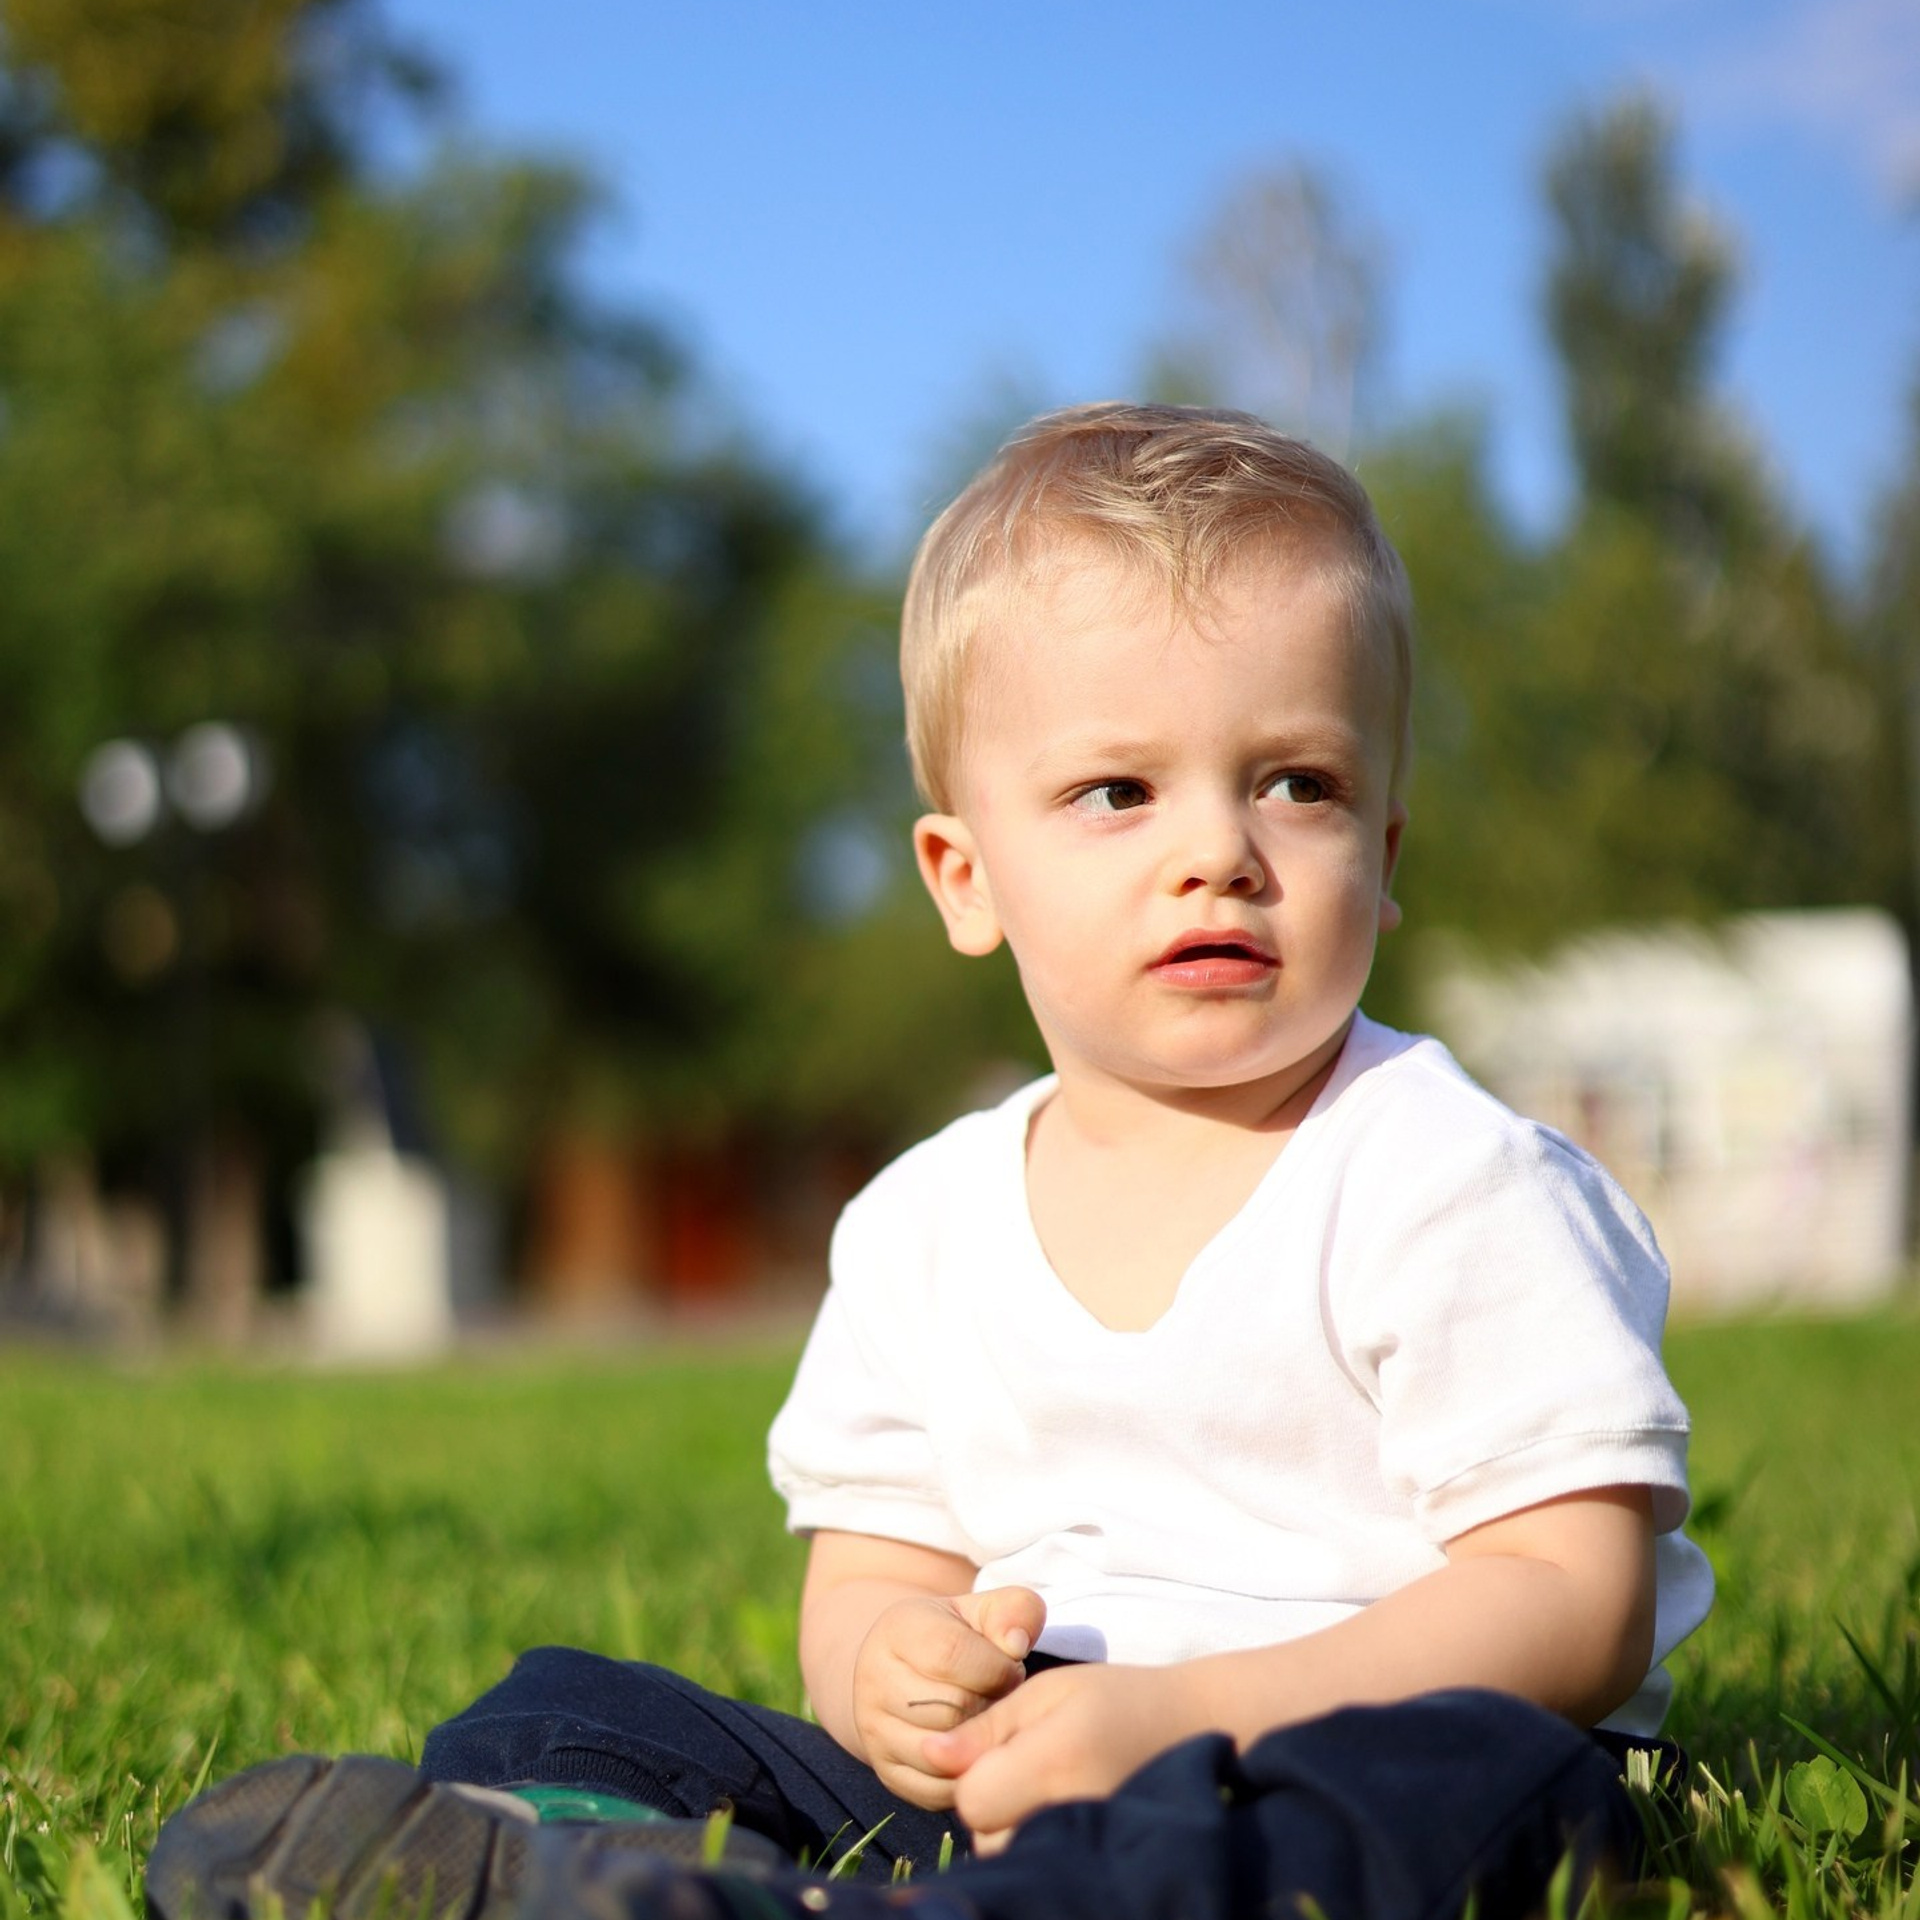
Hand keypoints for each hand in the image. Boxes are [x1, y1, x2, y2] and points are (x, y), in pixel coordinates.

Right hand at [851, 1585, 1045, 1807]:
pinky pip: (936, 1790)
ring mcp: (875, 1729)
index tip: (1010, 1668)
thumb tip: (1016, 1644)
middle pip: (949, 1708)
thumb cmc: (958, 1638)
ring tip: (988, 1720)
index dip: (996, 1667)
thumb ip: (1013, 1610)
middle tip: (1001, 1699)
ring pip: (942, 1753)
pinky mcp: (886, 1772)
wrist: (905, 1674)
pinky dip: (967, 1775)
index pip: (951, 1654)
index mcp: (898, 1629)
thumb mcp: (983, 1611)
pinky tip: (977, 1749)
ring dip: (980, 1742)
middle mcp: (874, 1679)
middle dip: (990, 1706)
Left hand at [923, 1661, 1204, 1852]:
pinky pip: (1039, 1858)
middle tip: (1029, 1762)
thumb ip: (987, 1726)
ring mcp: (1088, 1841)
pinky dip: (1036, 1836)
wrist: (1192, 1727)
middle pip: (986, 1833)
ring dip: (1011, 1822)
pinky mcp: (1098, 1858)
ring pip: (1008, 1852)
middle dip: (991, 1800)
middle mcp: (1071, 1813)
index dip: (972, 1772)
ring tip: (1046, 1782)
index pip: (972, 1798)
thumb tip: (930, 1755)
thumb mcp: (1047, 1692)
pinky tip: (1059, 1804)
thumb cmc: (1116, 1697)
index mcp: (1055, 1762)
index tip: (1001, 1746)